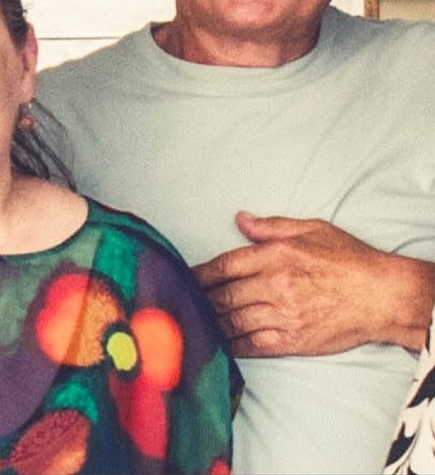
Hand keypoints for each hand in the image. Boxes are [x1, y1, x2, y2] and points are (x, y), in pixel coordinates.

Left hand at [193, 212, 434, 356]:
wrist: (384, 296)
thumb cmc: (349, 260)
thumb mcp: (311, 230)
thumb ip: (270, 227)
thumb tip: (240, 219)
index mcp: (275, 256)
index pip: (223, 266)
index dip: (197, 275)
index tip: (182, 279)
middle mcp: (275, 286)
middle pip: (222, 296)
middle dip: (199, 300)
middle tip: (180, 303)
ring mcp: (282, 315)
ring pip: (231, 321)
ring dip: (209, 323)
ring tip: (192, 322)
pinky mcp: (292, 340)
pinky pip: (251, 345)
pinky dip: (230, 345)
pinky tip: (217, 343)